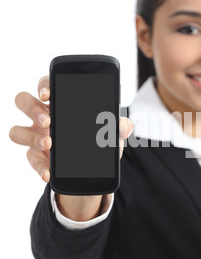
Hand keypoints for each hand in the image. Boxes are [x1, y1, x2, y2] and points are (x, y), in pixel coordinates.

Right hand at [9, 76, 133, 183]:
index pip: (46, 85)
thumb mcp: (111, 134)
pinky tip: (49, 172)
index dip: (43, 85)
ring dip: (31, 137)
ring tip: (50, 145)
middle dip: (32, 109)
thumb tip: (125, 125)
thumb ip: (118, 127)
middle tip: (49, 122)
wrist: (91, 170)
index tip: (48, 94)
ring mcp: (36, 136)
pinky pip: (30, 159)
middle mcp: (43, 116)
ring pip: (17, 131)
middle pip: (23, 101)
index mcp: (60, 103)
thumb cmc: (97, 141)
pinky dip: (40, 167)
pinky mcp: (36, 157)